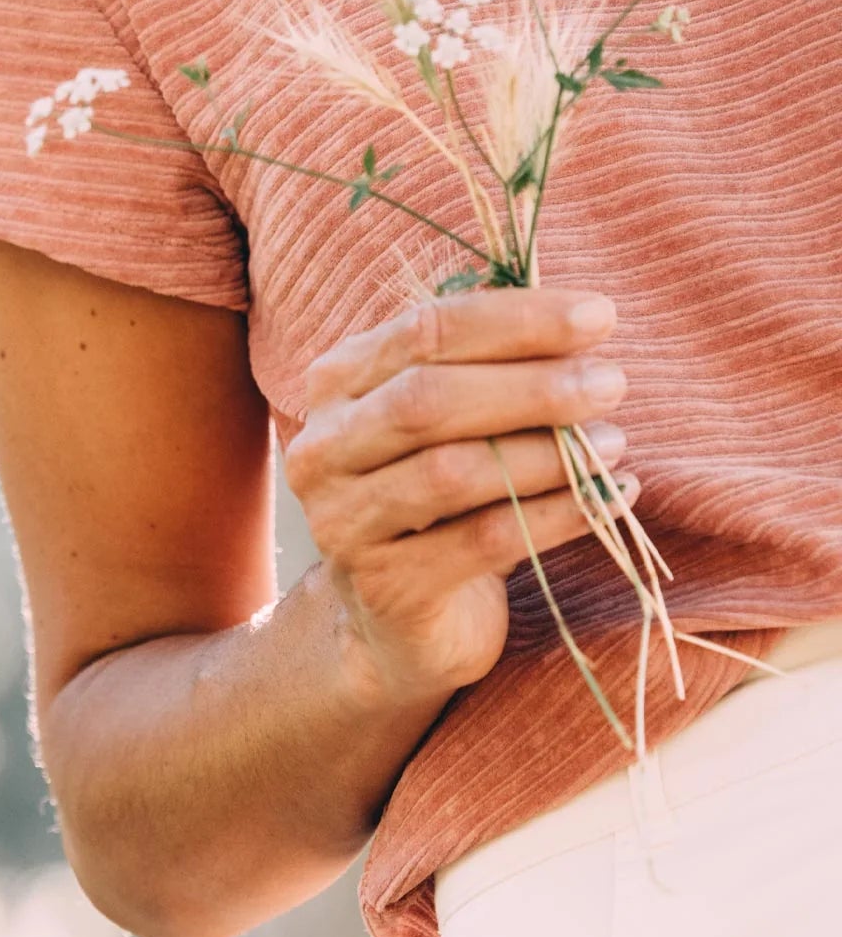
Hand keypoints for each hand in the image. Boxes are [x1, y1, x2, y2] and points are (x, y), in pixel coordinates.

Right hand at [284, 288, 637, 707]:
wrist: (400, 619)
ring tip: (614, 442)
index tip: (599, 316)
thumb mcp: (452, 419)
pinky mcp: (387, 587)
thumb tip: (581, 316)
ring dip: (547, 452)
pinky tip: (609, 498)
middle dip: (531, 385)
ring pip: (451, 472)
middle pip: (427, 398)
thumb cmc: (444, 496)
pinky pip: (483, 540)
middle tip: (612, 383)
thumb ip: (489, 362)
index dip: (516, 319)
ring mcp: (345, 521)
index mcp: (337, 383)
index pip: (424, 330)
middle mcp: (323, 448)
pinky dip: (557, 514)